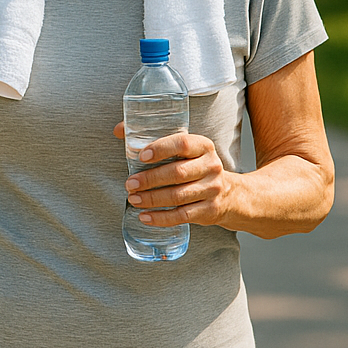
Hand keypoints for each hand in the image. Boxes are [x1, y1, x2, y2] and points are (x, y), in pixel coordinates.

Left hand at [113, 123, 234, 226]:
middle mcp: (211, 167)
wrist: (229, 193)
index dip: (161, 149)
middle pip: (178, 173)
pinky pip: (182, 216)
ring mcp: (212, 190)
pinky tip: (144, 217)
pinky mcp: (209, 210)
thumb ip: (152, 137)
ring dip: (152, 199)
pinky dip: (161, 218)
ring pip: (178, 196)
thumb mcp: (183, 149)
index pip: (183, 144)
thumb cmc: (194, 166)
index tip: (141, 156)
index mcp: (203, 146)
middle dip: (150, 179)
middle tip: (130, 183)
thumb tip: (118, 130)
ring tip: (133, 199)